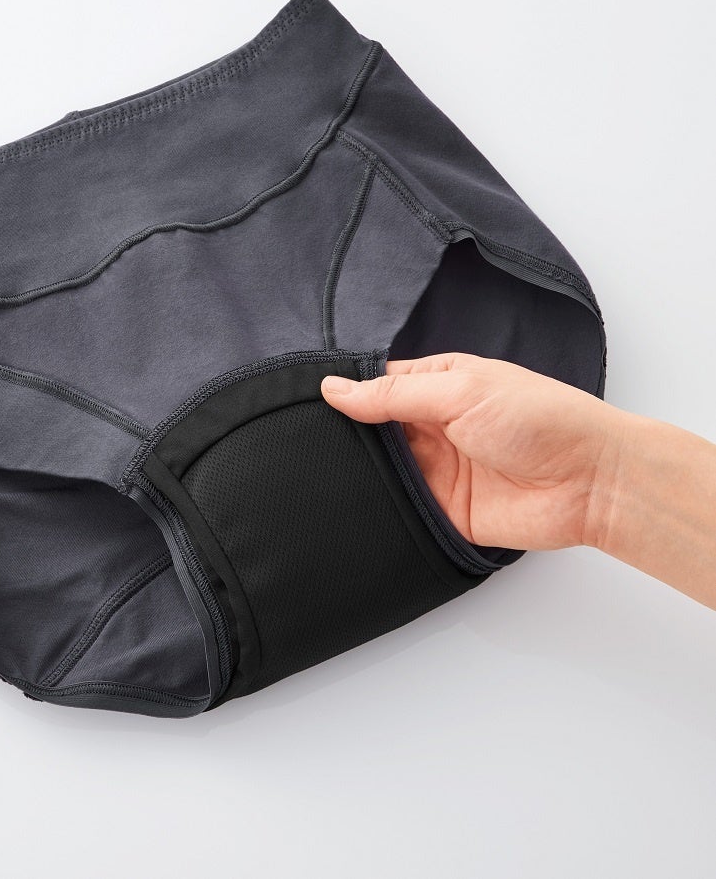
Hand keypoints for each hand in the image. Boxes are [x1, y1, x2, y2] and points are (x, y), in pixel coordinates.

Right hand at [320, 352, 624, 552]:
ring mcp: (436, 469)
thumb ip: (394, 395)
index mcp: (437, 386)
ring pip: (380, 471)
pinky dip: (377, 508)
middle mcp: (432, 426)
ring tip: (315, 472)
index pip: (377, 386)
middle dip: (344, 437)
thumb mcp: (460, 390)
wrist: (591, 482)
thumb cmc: (541, 419)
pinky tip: (349, 504)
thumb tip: (334, 388)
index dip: (345, 393)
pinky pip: (399, 509)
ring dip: (358, 473)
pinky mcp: (442, 509)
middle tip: (302, 441)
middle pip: (372, 431)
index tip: (305, 402)